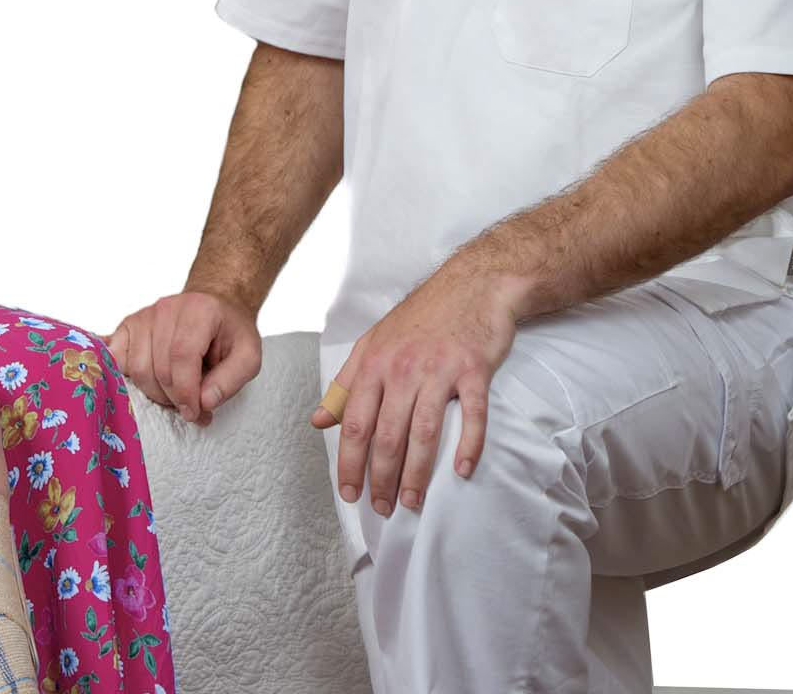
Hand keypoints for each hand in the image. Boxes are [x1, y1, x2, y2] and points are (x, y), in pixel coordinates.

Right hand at [107, 290, 261, 425]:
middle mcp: (167, 308)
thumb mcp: (248, 356)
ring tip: (175, 395)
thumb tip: (204, 403)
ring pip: (136, 368)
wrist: (214, 306)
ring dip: (155, 392)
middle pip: (157, 367)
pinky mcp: (128, 325)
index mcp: (199, 311)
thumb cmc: (229, 333)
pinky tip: (145, 384)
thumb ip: (231, 381)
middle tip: (190, 408)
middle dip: (173, 397)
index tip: (195, 413)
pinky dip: (125, 377)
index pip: (182, 356)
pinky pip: (116, 359)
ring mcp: (144, 315)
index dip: (186, 392)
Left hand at [311, 267, 518, 514]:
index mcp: (374, 363)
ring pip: (423, 431)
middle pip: (386, 434)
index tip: (349, 493)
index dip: (349, 463)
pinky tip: (462, 471)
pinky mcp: (473, 369)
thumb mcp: (373, 344)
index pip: (355, 423)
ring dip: (417, 473)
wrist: (471, 284)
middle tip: (383, 508)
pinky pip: (471, 414)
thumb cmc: (420, 318)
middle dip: (381, 477)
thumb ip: (346, 385)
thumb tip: (319, 421)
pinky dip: (468, 445)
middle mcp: (402, 368)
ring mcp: (439, 368)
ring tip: (412, 502)